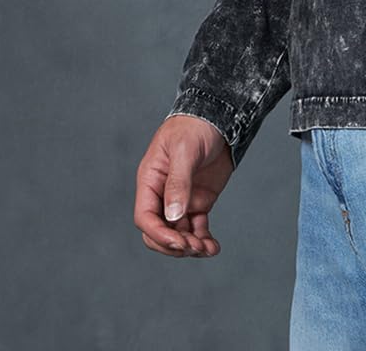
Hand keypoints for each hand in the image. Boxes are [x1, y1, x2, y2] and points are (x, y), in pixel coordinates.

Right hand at [134, 114, 235, 257]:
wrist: (219, 116)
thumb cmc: (195, 127)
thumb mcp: (184, 151)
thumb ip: (178, 183)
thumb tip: (172, 217)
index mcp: (150, 181)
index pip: (145, 217)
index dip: (159, 234)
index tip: (179, 243)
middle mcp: (162, 195)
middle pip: (159, 232)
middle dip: (175, 245)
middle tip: (195, 247)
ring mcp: (181, 200)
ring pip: (179, 235)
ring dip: (191, 247)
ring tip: (209, 249)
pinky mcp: (198, 202)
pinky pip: (196, 229)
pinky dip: (203, 241)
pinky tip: (214, 247)